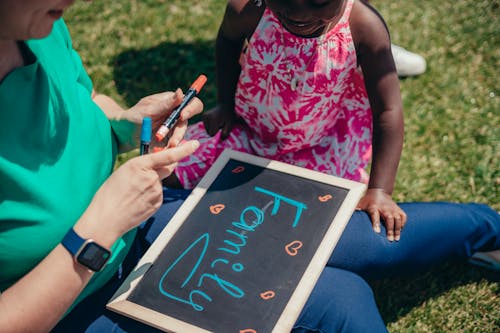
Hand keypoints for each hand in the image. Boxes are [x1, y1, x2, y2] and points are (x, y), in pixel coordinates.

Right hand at [76, 141, 199, 246]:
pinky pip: (157, 195)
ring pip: (159, 183)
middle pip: (167, 168)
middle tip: (147, 174)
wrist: (106, 218)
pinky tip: (136, 201)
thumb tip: (156, 166)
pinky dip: (150, 196)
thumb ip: (142, 166)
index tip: (195, 144)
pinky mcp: (157, 203)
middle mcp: (151, 177)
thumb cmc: (110, 194)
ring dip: (151, 185)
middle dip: (164, 167)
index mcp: (140, 165)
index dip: (184, 149)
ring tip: (132, 193)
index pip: (168, 155)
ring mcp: (156, 191)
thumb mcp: (123, 171)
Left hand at [129, 89, 203, 146]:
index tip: (182, 116)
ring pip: (182, 135)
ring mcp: (173, 128)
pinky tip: (159, 151)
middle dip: (180, 132)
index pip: (191, 103)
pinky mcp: (170, 140)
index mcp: (173, 102)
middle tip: (172, 141)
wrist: (124, 134)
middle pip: (187, 122)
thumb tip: (181, 91)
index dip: (191, 109)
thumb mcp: (149, 110)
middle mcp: (176, 115)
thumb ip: (166, 104)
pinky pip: (175, 146)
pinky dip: (169, 149)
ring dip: (174, 142)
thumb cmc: (134, 117)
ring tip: (164, 147)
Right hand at [202, 104, 237, 138]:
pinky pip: (206, 126)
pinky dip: (210, 126)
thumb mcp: (230, 125)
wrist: (225, 106)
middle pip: (209, 132)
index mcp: (213, 119)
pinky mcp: (203, 116)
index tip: (222, 127)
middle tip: (220, 124)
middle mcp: (206, 117)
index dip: (217, 133)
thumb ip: (225, 133)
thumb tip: (220, 140)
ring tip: (218, 122)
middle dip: (215, 130)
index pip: (212, 134)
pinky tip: (215, 121)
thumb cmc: (229, 116)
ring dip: (213, 128)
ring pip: (207, 130)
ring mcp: (204, 116)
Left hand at [356, 188, 406, 241]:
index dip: (376, 223)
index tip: (377, 232)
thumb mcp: (360, 204)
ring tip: (397, 239)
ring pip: (397, 218)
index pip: (375, 215)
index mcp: (373, 207)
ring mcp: (392, 208)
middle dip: (390, 229)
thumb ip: (355, 210)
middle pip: (389, 218)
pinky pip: (403, 217)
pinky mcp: (398, 209)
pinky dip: (403, 224)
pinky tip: (400, 230)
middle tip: (390, 240)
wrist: (378, 192)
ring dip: (398, 229)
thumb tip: (345, 217)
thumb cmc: (367, 201)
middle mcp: (384, 208)